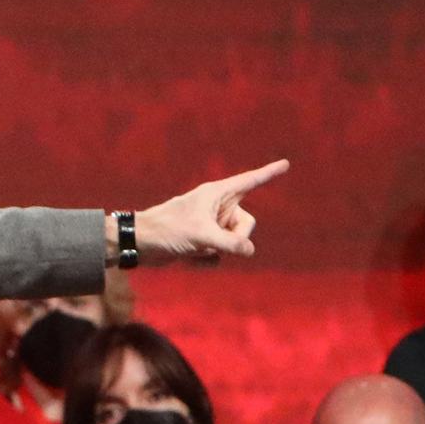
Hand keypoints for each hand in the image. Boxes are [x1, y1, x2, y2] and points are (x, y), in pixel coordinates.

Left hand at [131, 159, 289, 265]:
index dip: (269, 173)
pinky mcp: (203, 240)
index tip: (286, 164)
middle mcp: (217, 207)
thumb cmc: (167, 231)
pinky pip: (220, 253)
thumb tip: (249, 250)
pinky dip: (207, 259)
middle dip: (234, 239)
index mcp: (217, 194)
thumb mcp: (202, 236)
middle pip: (247, 224)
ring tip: (193, 248)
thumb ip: (230, 243)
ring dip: (217, 251)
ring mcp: (211, 224)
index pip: (250, 181)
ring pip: (234, 242)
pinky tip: (189, 258)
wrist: (139, 244)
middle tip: (211, 243)